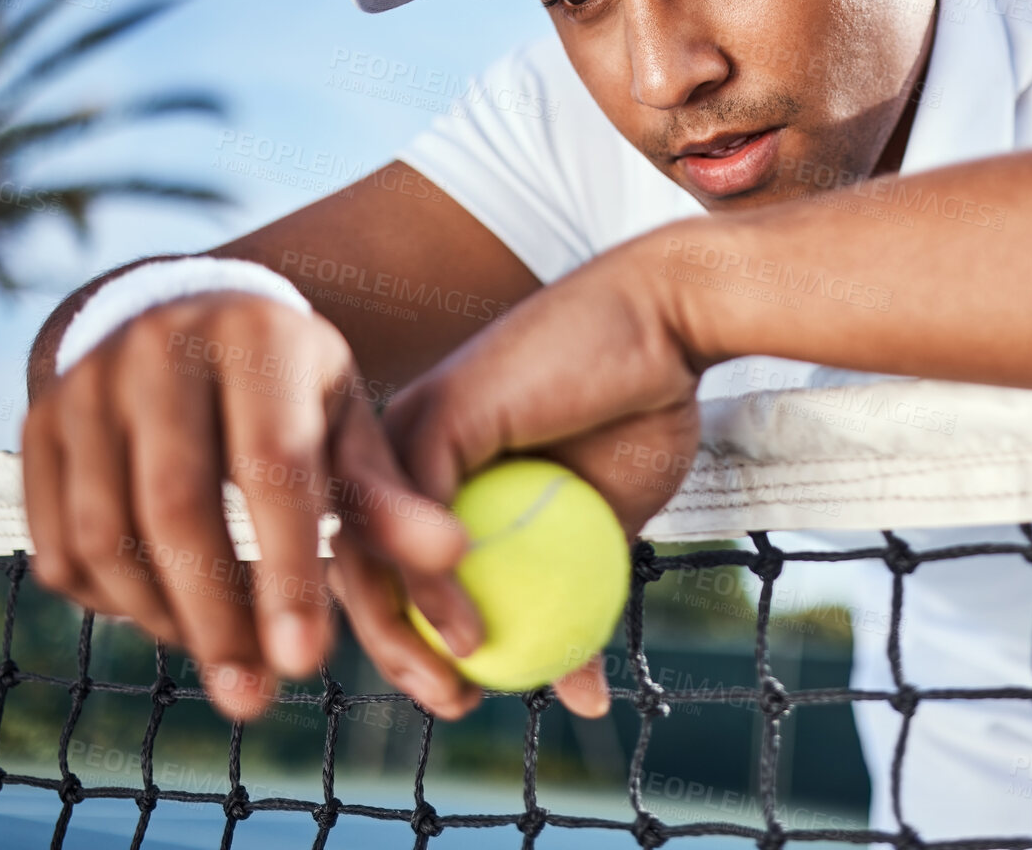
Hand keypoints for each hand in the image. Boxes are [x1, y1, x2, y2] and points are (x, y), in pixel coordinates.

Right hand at [21, 292, 484, 719]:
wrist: (180, 314)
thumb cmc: (288, 384)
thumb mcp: (347, 419)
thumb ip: (390, 493)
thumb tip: (454, 558)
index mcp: (259, 337)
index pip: (271, 468)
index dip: (287, 570)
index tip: (309, 662)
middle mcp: (159, 350)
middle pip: (174, 509)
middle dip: (216, 617)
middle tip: (254, 700)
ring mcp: (84, 385)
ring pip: (102, 534)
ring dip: (163, 618)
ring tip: (224, 658)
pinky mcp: (34, 425)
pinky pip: (57, 543)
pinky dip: (111, 601)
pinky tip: (168, 615)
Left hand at [381, 230, 705, 714]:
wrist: (669, 327)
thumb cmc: (645, 409)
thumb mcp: (610, 530)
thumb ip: (577, 599)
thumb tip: (579, 695)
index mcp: (438, 469)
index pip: (395, 566)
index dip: (412, 642)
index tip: (460, 698)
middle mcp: (406, 445)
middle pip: (362, 561)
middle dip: (391, 649)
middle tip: (449, 704)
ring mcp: (410, 427)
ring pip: (367, 545)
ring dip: (400, 630)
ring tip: (459, 680)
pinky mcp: (431, 415)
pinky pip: (410, 518)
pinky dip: (430, 584)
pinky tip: (469, 629)